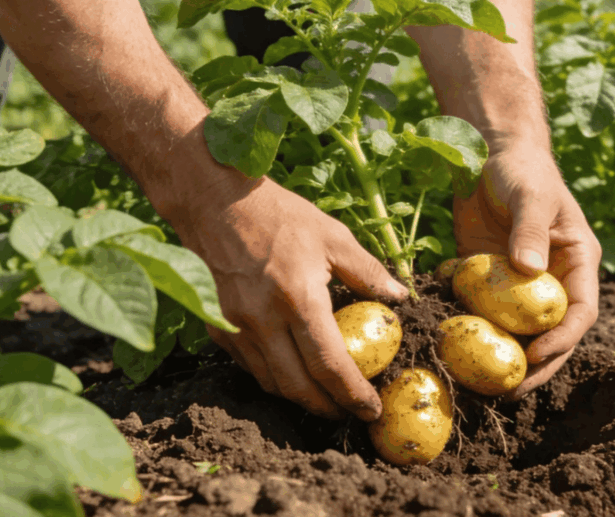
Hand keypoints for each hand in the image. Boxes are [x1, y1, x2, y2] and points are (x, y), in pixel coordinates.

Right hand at [171, 176, 408, 420]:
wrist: (214, 202)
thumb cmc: (279, 215)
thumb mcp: (333, 235)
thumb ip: (368, 272)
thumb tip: (400, 298)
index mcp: (298, 298)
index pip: (330, 365)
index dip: (353, 394)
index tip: (370, 409)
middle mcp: (263, 319)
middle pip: (298, 387)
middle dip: (328, 408)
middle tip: (350, 411)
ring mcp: (236, 326)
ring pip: (271, 383)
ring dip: (300, 398)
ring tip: (324, 397)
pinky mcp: (217, 327)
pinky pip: (250, 366)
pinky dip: (274, 377)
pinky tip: (292, 371)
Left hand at [453, 143, 601, 398]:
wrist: (488, 153)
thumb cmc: (521, 169)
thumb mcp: (531, 195)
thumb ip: (530, 230)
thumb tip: (529, 271)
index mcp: (576, 263)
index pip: (579, 312)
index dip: (561, 340)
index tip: (535, 357)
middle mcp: (551, 280)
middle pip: (549, 333)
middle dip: (533, 366)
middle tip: (507, 390)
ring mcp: (518, 284)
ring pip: (515, 331)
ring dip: (500, 356)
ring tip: (479, 385)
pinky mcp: (487, 280)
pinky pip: (483, 313)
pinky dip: (471, 331)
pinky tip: (451, 349)